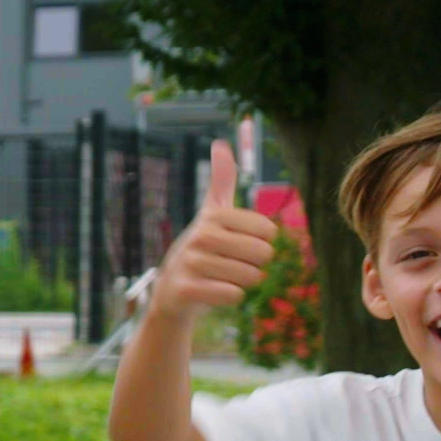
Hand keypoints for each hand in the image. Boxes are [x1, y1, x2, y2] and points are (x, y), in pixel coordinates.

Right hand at [150, 141, 279, 322]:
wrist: (172, 289)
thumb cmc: (201, 249)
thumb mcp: (211, 213)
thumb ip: (221, 181)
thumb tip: (220, 143)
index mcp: (213, 216)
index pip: (268, 231)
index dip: (262, 242)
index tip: (241, 244)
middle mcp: (200, 236)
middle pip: (262, 254)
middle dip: (255, 265)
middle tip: (234, 264)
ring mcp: (190, 263)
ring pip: (249, 277)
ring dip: (244, 283)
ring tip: (225, 278)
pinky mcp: (186, 290)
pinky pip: (232, 295)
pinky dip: (231, 297)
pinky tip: (215, 292)